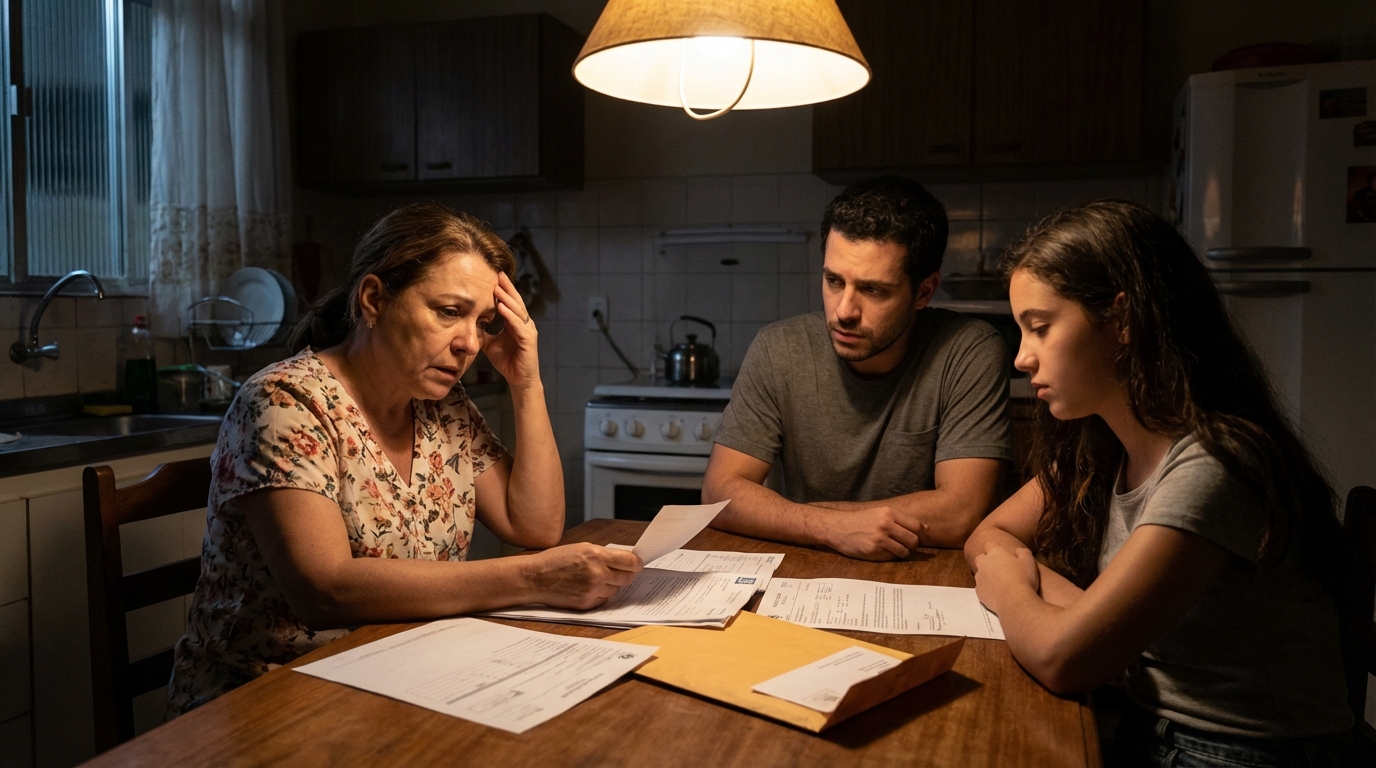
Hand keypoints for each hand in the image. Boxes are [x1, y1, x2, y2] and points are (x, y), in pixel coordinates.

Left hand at [482, 272, 539, 389]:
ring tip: (497, 287)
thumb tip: (468, 323)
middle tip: (498, 273)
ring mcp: (527, 331)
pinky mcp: (528, 340)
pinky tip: (501, 307)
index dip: (503, 289)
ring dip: (507, 298)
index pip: (510, 302)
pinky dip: (510, 315)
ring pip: (517, 310)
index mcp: (516, 323)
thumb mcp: (490, 343)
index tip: (493, 277)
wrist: (519, 380)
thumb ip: (483, 332)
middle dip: (507, 287)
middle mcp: (524, 323)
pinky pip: (518, 325)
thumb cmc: (507, 361)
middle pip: (516, 301)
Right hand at [523, 542, 642, 609]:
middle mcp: (597, 573)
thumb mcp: (581, 548)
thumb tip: (624, 560)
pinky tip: (587, 588)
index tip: (636, 564)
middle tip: (619, 571)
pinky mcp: (587, 603)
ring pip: (616, 590)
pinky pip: (604, 599)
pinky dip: (600, 594)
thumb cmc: (555, 560)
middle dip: (626, 574)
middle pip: (628, 578)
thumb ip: (603, 554)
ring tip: (595, 579)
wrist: (535, 578)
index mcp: (596, 555)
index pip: (630, 562)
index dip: (636, 564)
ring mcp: (592, 590)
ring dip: (611, 585)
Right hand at [817, 505, 925, 560]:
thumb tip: (926, 529)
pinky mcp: (873, 551)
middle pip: (913, 540)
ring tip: (893, 549)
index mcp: (889, 512)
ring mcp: (880, 539)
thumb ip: (900, 519)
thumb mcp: (879, 513)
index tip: (920, 537)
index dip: (921, 533)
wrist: (838, 527)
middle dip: (913, 545)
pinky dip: (890, 556)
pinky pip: (891, 557)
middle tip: (906, 545)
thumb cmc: (860, 520)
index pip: (916, 525)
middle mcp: (886, 524)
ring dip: (902, 552)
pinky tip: (881, 551)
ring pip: (904, 551)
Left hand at [973, 546, 1039, 613]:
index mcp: (995, 553)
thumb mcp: (1029, 561)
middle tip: (1000, 567)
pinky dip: (987, 588)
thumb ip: (1023, 552)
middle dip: (987, 560)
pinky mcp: (978, 591)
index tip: (1003, 553)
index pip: (990, 544)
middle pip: (981, 557)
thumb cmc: (1024, 579)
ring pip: (980, 573)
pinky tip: (997, 593)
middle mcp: (984, 563)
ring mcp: (979, 577)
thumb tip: (1018, 550)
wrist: (1014, 601)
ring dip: (987, 575)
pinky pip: (981, 587)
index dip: (996, 547)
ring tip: (1000, 582)